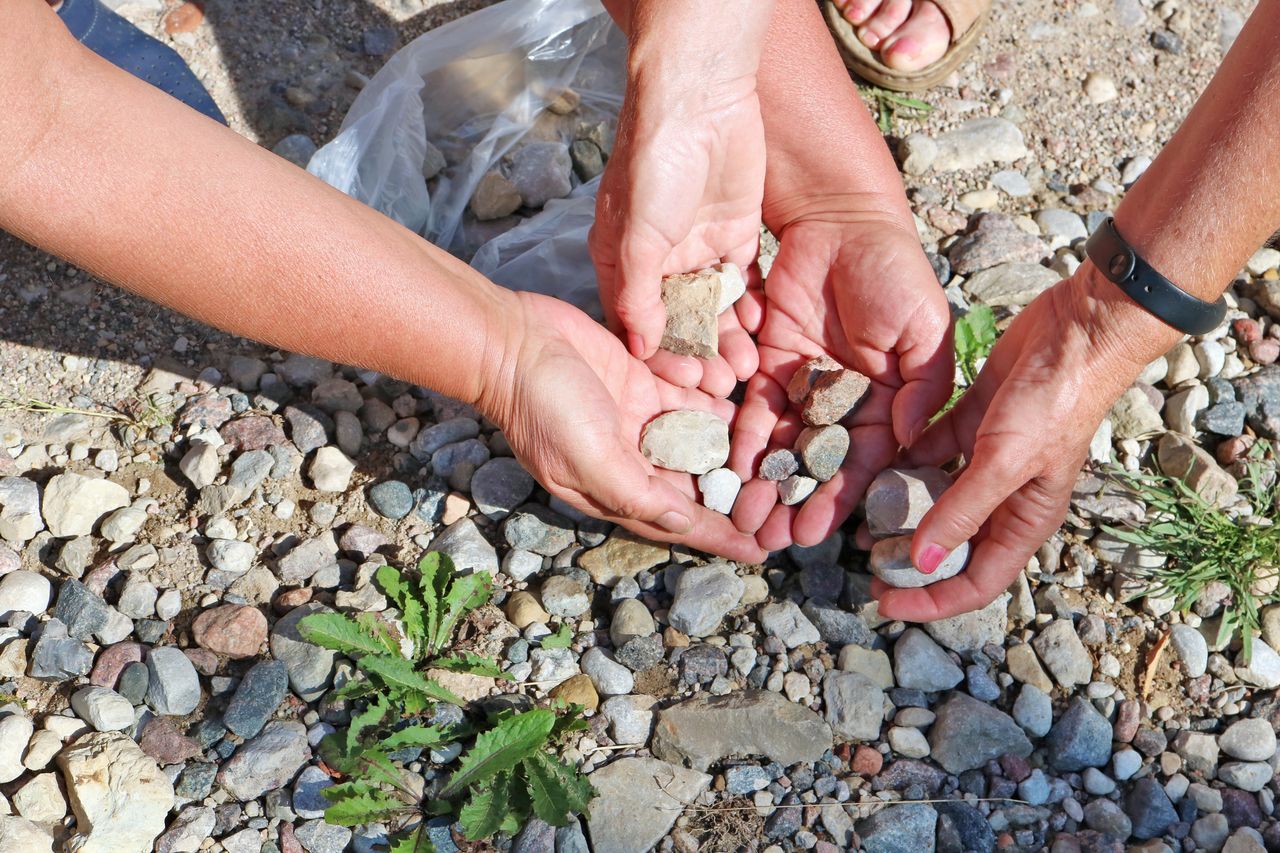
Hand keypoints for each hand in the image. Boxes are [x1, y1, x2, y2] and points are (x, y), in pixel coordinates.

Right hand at [479, 290, 766, 563]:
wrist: (513, 342)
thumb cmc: (543, 406)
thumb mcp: (589, 459)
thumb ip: (637, 493)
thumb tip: (683, 523)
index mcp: (613, 489)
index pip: (676, 522)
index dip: (718, 536)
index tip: (761, 551)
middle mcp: (629, 460)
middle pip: (693, 486)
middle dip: (734, 495)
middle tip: (783, 500)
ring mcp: (636, 420)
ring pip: (695, 442)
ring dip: (730, 448)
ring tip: (777, 455)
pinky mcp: (641, 382)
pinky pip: (687, 400)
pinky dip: (713, 404)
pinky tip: (748, 407)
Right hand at [589, 41, 765, 397]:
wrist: (700, 99)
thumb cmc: (654, 164)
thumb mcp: (636, 236)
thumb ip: (637, 293)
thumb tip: (638, 347)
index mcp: (623, 262)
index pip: (638, 324)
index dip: (659, 357)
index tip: (683, 383)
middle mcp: (659, 260)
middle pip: (679, 322)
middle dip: (698, 355)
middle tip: (721, 384)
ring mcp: (698, 247)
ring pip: (714, 308)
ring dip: (726, 338)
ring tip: (744, 367)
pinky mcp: (735, 233)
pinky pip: (742, 282)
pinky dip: (749, 306)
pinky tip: (759, 329)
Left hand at [728, 212, 952, 549]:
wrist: (842, 222)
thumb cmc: (895, 272)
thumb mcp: (924, 332)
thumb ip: (921, 389)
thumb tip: (904, 442)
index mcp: (888, 403)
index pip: (863, 463)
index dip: (840, 500)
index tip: (816, 535)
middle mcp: (844, 403)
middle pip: (816, 465)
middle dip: (794, 503)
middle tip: (768, 541)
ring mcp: (804, 385)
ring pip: (782, 445)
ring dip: (764, 484)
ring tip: (744, 521)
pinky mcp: (767, 362)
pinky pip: (753, 408)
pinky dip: (743, 440)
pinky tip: (730, 472)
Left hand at [877, 265, 1178, 619]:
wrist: (1077, 332)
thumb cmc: (1054, 402)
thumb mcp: (1004, 462)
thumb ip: (962, 512)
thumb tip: (922, 563)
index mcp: (1025, 520)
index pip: (977, 581)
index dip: (932, 601)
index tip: (885, 605)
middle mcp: (1005, 496)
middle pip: (952, 545)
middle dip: (909, 560)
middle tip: (864, 564)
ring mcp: (987, 459)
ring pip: (935, 497)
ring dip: (899, 510)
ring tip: (858, 519)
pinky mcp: (972, 423)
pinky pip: (930, 452)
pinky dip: (904, 460)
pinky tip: (873, 463)